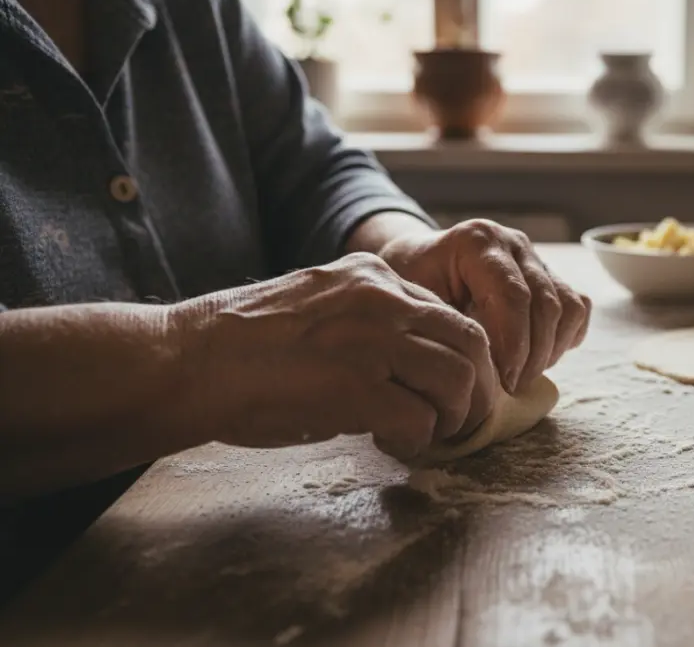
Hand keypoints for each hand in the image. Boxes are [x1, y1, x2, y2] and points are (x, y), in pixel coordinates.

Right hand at [167, 252, 497, 461]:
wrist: (188, 360)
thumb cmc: (245, 345)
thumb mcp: (322, 308)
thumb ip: (372, 324)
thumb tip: (416, 366)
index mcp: (373, 277)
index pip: (455, 316)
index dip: (469, 361)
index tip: (460, 391)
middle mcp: (382, 300)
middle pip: (472, 346)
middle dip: (478, 393)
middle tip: (462, 424)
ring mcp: (371, 342)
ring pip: (458, 382)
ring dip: (453, 419)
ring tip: (427, 436)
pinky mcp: (355, 388)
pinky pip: (420, 420)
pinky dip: (416, 441)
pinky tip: (390, 443)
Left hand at [377, 219, 591, 392]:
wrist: (420, 261)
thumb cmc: (412, 285)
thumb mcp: (415, 301)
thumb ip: (448, 325)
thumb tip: (481, 365)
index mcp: (477, 242)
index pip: (513, 296)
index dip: (515, 344)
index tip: (505, 381)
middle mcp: (512, 243)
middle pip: (545, 303)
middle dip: (534, 355)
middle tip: (513, 388)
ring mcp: (535, 256)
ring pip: (568, 306)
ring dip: (552, 349)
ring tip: (524, 374)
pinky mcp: (551, 274)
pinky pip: (578, 307)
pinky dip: (567, 337)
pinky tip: (540, 356)